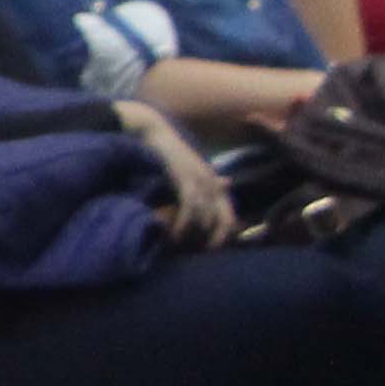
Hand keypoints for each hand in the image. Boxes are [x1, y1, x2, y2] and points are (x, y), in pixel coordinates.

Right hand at [118, 104, 231, 246]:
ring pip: (205, 217)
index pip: (230, 218)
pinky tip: (173, 234)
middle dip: (209, 241)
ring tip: (178, 245)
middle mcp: (213, 183)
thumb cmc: (171, 152)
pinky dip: (183, 224)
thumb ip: (209, 181)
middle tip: (192, 253)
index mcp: (215, 183)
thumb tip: (228, 184)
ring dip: (192, 235)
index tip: (207, 251)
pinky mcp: (186, 178)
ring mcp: (201, 180)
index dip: (223, 237)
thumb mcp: (193, 169)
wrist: (154, 132)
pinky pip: (191, 208)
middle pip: (222, 222)